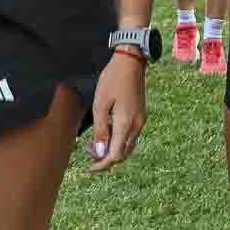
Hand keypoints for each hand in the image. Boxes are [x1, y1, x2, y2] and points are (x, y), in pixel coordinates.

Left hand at [86, 53, 146, 173]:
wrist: (132, 60)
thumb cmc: (112, 79)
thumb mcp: (100, 104)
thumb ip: (100, 130)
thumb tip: (99, 153)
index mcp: (126, 123)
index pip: (115, 155)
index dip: (102, 165)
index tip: (88, 168)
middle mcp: (137, 125)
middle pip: (123, 154)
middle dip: (106, 159)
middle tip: (89, 155)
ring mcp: (141, 120)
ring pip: (128, 146)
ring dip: (112, 150)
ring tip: (95, 144)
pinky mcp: (141, 115)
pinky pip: (130, 136)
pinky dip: (118, 140)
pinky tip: (106, 132)